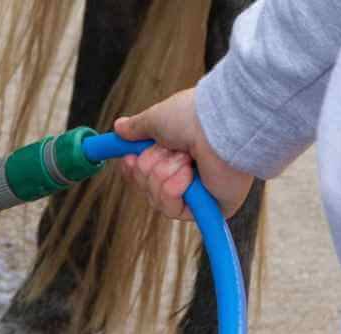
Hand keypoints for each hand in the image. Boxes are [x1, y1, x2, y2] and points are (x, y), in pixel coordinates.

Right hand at [114, 87, 254, 219]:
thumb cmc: (195, 115)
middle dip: (150, 168)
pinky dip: (174, 190)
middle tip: (166, 151)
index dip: (135, 169)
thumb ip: (138, 127)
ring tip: (184, 160)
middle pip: (148, 187)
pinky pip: (172, 210)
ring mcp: (199, 192)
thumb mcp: (157, 118)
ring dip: (163, 176)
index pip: (147, 172)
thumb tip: (119, 128)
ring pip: (156, 199)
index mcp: (180, 151)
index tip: (127, 159)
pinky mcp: (206, 208)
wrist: (221, 125)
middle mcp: (190, 172)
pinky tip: (188, 175)